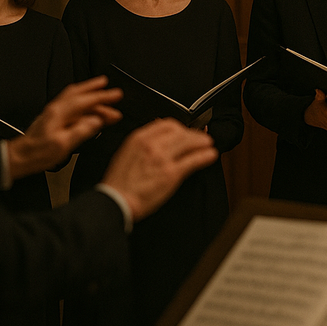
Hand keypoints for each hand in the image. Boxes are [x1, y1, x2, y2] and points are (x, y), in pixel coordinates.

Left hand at [7, 76, 122, 178]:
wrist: (19, 157)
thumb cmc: (37, 153)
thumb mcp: (62, 145)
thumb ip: (81, 131)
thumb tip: (96, 121)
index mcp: (60, 113)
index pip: (86, 100)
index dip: (103, 97)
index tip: (116, 95)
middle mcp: (56, 109)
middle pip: (79, 93)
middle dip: (97, 90)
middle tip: (113, 92)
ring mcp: (53, 112)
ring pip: (74, 96)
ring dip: (89, 92)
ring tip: (101, 90)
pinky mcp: (51, 118)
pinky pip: (69, 103)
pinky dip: (81, 100)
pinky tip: (85, 105)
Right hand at [101, 119, 217, 220]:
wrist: (116, 201)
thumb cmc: (119, 183)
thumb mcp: (126, 153)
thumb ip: (142, 144)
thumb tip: (157, 138)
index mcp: (139, 138)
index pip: (167, 124)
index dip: (180, 127)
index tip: (185, 132)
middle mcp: (152, 144)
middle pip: (180, 132)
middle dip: (193, 134)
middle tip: (200, 138)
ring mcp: (163, 158)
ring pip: (189, 143)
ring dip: (202, 142)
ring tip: (208, 144)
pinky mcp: (172, 173)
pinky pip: (193, 160)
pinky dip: (204, 156)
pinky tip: (210, 155)